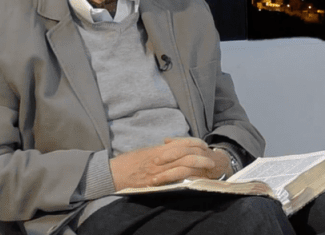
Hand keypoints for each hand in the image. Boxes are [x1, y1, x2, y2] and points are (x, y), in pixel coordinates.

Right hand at [109, 137, 231, 189]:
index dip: (196, 143)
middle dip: (201, 155)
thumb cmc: (129, 161)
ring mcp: (158, 171)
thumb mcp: (147, 151)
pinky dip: (187, 177)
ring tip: (208, 167)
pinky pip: (174, 178)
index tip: (204, 145)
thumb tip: (174, 147)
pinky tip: (196, 178)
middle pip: (186, 153)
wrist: (113, 173)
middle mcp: (160, 158)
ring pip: (184, 165)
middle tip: (211, 158)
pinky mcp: (156, 182)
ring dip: (198, 165)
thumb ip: (162, 150)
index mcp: (159, 149)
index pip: (182, 143)